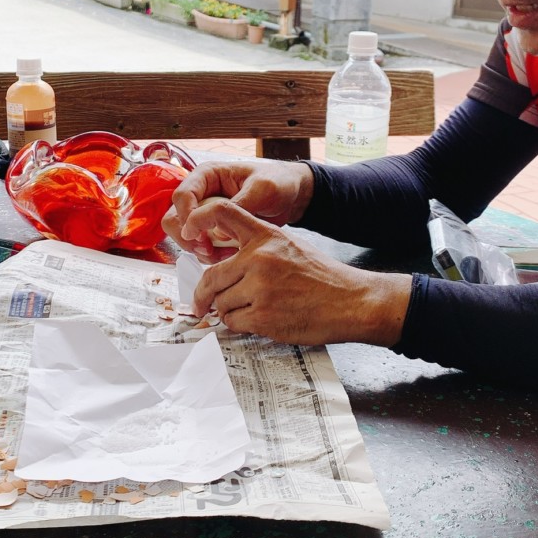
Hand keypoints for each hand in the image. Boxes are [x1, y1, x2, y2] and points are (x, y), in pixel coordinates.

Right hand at [163, 159, 314, 261]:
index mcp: (207, 175)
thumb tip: (217, 230)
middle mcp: (201, 193)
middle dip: (187, 237)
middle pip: (174, 217)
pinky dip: (209, 254)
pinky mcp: (212, 229)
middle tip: (207, 250)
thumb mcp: (263, 189)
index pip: (182, 196)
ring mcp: (204, 212)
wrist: (292, 196)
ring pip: (183, 234)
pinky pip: (199, 245)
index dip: (186, 217)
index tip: (199, 235)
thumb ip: (239, 205)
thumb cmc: (278, 183)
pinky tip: (229, 257)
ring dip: (198, 249)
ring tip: (223, 256)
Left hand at [186, 200, 411, 346]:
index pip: (222, 212)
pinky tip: (257, 320)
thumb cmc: (321, 276)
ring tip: (249, 310)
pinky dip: (238, 325)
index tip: (186, 234)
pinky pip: (232, 322)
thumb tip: (223, 263)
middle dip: (203, 295)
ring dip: (227, 311)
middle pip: (210, 276)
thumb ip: (256, 247)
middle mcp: (259, 258)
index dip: (197, 220)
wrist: (350, 301)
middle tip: (199, 304)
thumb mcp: (289, 245)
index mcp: (266, 235)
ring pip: (221, 303)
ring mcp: (259, 288)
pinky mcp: (263, 316)